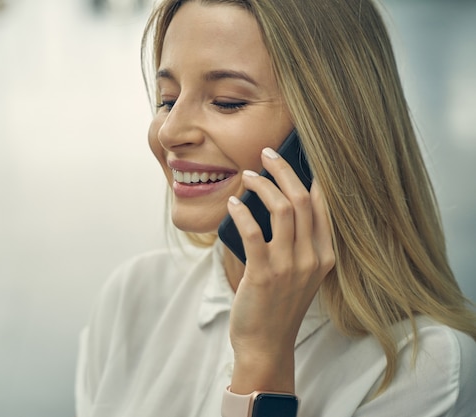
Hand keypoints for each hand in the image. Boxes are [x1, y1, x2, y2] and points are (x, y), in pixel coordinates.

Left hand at [225, 147, 334, 393]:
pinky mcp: (264, 274)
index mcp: (325, 256)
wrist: (266, 344)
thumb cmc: (278, 305)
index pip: (324, 206)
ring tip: (247, 176)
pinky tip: (233, 204)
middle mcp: (312, 258)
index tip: (299, 155)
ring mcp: (290, 266)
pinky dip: (242, 213)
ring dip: (262, 186)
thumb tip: (278, 202)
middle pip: (303, 200)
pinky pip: (253, 232)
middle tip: (266, 154)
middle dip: (283, 170)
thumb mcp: (300, 274)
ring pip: (282, 209)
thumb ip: (297, 243)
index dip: (311, 176)